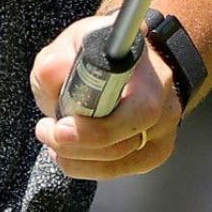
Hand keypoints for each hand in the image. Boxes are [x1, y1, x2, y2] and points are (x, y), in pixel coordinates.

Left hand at [28, 13, 186, 178]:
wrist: (130, 58)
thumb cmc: (100, 50)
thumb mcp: (71, 42)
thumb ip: (57, 61)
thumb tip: (54, 79)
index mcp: (147, 71)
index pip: (137, 108)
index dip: (94, 127)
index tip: (59, 126)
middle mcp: (164, 101)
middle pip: (127, 141)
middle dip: (77, 145)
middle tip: (47, 131)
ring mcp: (165, 128)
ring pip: (122, 160)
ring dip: (77, 158)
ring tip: (54, 139)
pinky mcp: (156, 149)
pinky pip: (121, 169)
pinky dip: (88, 166)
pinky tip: (69, 152)